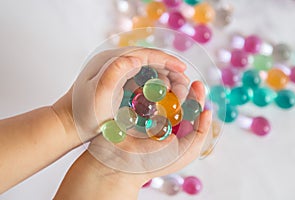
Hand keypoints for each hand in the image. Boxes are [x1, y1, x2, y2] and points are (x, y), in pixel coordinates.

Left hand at [52, 47, 188, 143]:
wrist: (67, 125)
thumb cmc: (83, 114)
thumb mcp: (99, 95)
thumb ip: (115, 72)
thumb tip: (136, 57)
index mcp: (110, 61)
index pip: (145, 54)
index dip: (167, 60)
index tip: (183, 69)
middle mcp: (114, 64)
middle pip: (148, 61)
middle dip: (169, 71)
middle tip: (184, 85)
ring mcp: (115, 74)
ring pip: (146, 72)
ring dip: (163, 80)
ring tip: (177, 92)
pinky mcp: (116, 86)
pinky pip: (140, 82)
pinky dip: (154, 88)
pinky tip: (162, 98)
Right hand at [88, 80, 211, 185]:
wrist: (120, 165)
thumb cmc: (153, 162)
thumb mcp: (185, 152)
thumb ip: (200, 134)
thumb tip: (208, 111)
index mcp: (176, 129)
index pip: (190, 108)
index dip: (196, 95)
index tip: (197, 85)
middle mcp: (163, 119)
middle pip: (176, 96)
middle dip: (181, 86)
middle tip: (182, 80)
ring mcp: (147, 113)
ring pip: (161, 92)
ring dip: (166, 84)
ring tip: (168, 82)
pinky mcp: (132, 108)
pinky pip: (143, 92)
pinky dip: (148, 86)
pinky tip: (152, 82)